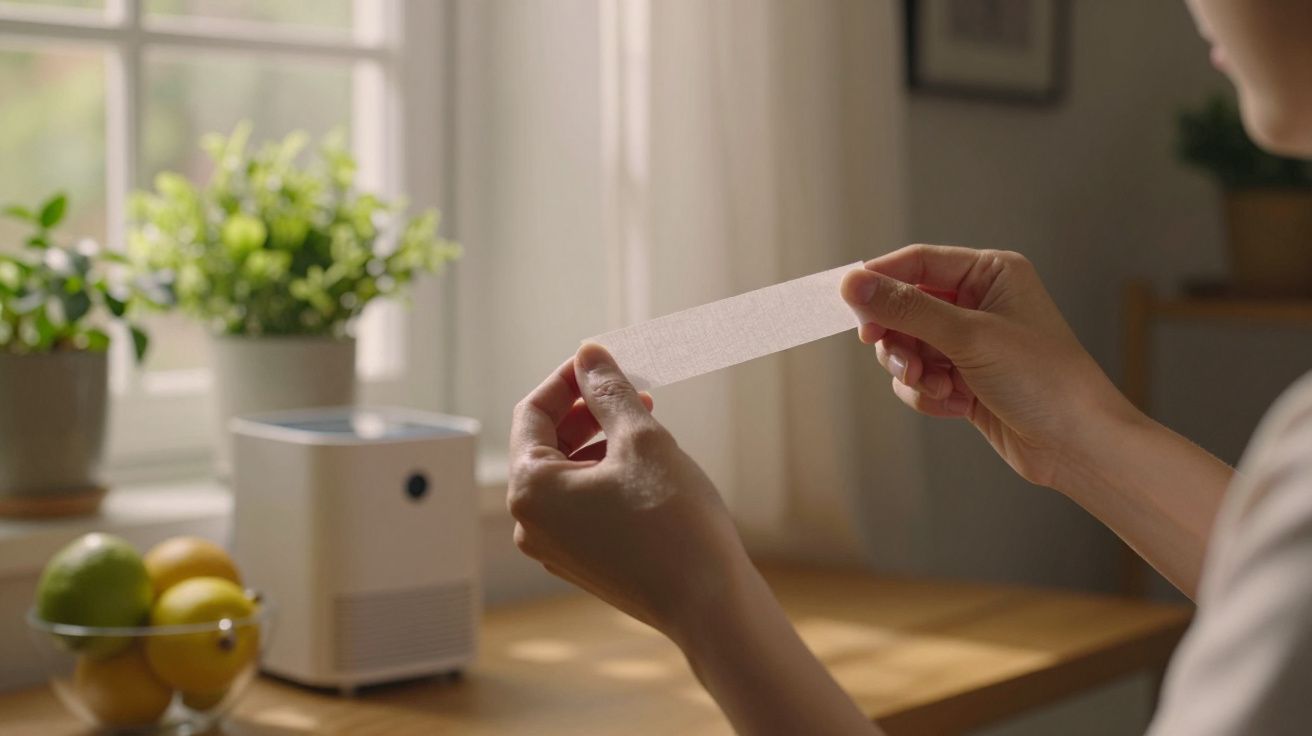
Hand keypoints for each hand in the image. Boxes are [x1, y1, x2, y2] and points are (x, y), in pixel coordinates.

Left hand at [507, 343, 751, 641]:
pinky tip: (647, 468)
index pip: (533, 412)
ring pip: (568, 474)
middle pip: (547, 443)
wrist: (709, 604)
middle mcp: (531, 522)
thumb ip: (608, 390)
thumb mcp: (642, 439)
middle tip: (632, 389)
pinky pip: (582, 504)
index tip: (602, 359)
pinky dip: (606, 476)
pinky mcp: (583, 562)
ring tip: (647, 425)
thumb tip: (588, 355)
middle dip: (588, 410)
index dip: (568, 379)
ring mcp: (555, 547)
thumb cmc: (674, 523)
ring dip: (601, 442)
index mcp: (531, 489)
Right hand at [841, 244, 1137, 489]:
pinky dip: (928, 394)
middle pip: (905, 307)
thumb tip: (853, 285)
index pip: (918, 263)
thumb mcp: (969, 336)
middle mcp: (979, 302)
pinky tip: (956, 405)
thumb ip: (906, 309)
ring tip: (937, 388)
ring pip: (907, 346)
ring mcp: (970, 343)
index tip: (849, 303)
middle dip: (899, 339)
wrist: (1076, 445)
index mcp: (991, 273)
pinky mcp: (963, 379)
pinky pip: (919, 378)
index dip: (881, 281)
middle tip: (900, 359)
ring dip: (914, 371)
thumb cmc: (1043, 380)